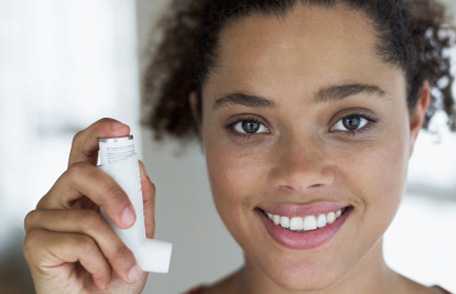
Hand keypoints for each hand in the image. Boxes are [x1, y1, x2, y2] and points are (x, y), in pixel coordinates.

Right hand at [23, 118, 156, 293]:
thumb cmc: (118, 271)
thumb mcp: (140, 233)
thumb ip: (140, 199)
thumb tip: (138, 168)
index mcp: (84, 191)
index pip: (84, 151)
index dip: (99, 133)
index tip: (122, 129)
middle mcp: (60, 199)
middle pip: (82, 172)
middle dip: (114, 195)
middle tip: (132, 223)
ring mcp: (43, 219)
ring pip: (87, 217)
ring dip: (116, 247)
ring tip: (124, 268)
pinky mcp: (35, 242)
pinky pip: (78, 241)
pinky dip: (101, 262)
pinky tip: (100, 276)